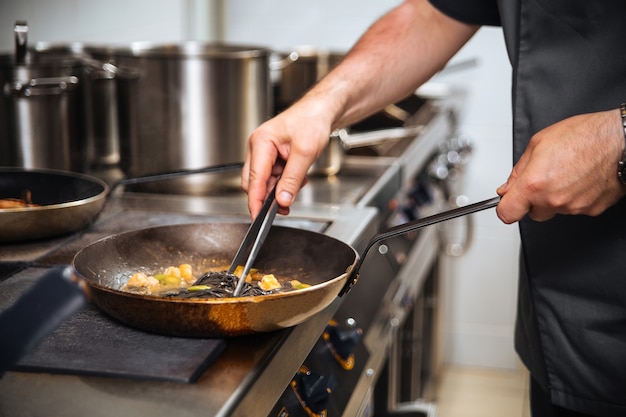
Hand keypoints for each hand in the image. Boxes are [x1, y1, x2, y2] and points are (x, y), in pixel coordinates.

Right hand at [241, 100, 332, 217]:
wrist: (322, 111)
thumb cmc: (312, 121)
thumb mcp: (305, 153)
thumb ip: (292, 179)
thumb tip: (282, 200)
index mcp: (261, 142)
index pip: (254, 179)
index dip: (256, 201)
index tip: (258, 217)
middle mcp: (259, 147)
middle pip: (255, 182)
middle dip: (269, 196)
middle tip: (285, 205)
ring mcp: (264, 152)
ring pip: (265, 181)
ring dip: (280, 188)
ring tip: (299, 183)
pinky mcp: (272, 156)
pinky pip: (273, 176)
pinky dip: (284, 182)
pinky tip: (298, 177)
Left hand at [496, 108, 625, 223]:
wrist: (621, 140)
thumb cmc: (586, 136)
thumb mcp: (539, 143)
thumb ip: (518, 171)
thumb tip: (507, 187)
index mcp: (534, 184)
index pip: (507, 213)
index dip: (505, 207)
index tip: (508, 201)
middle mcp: (553, 200)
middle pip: (532, 213)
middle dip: (533, 199)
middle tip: (544, 178)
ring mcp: (573, 207)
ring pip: (554, 210)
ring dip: (555, 197)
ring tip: (567, 173)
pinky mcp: (591, 210)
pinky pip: (574, 208)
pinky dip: (574, 197)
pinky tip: (581, 179)